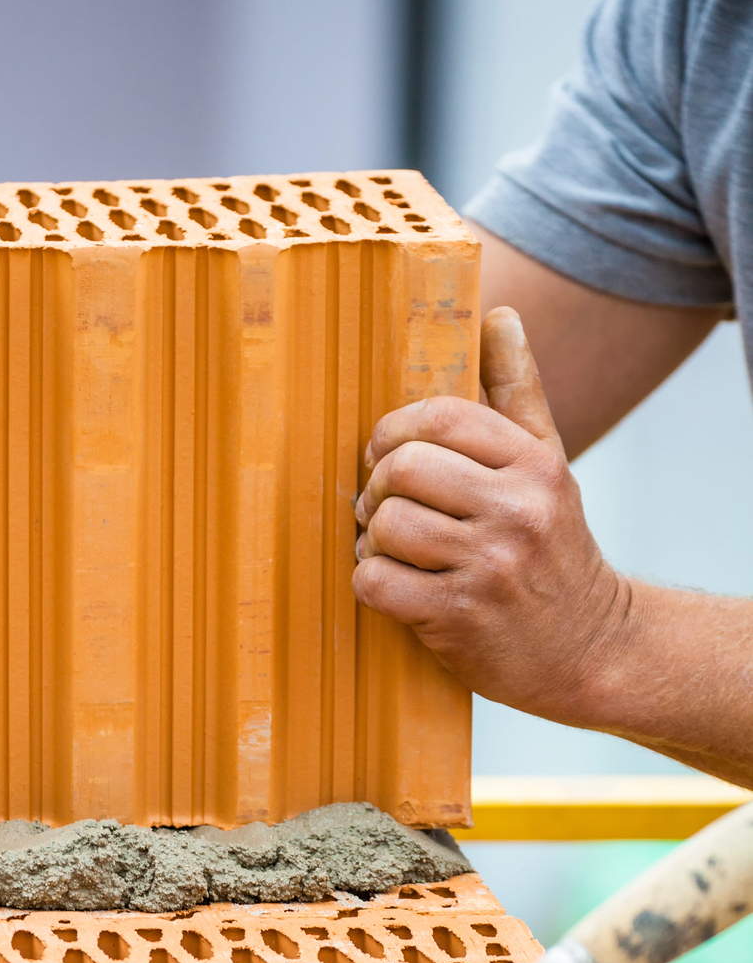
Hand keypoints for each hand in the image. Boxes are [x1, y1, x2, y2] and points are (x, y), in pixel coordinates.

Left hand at [352, 308, 630, 725]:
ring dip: (372, 539)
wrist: (591, 649)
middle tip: (385, 507)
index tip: (388, 457)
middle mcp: (517, 510)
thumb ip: (519, 392)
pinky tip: (396, 586)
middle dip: (377, 487)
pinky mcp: (458, 617)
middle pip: (402, 467)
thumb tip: (500, 314)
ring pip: (386, 524)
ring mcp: (488, 566)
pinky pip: (376, 581)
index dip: (394, 433)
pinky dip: (372, 583)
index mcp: (533, 463)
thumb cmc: (554, 550)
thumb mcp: (548, 466)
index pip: (438, 417)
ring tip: (393, 549)